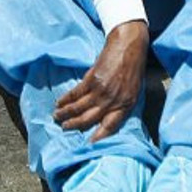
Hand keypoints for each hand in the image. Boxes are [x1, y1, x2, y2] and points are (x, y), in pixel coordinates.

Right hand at [53, 20, 148, 141]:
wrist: (129, 46)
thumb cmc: (134, 68)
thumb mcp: (133, 91)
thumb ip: (120, 104)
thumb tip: (106, 115)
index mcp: (125, 106)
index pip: (110, 127)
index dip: (98, 137)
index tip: (88, 145)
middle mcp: (112, 101)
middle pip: (89, 119)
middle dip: (74, 125)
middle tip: (64, 128)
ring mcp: (101, 91)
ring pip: (79, 107)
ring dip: (66, 113)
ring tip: (57, 117)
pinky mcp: (92, 79)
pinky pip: (76, 93)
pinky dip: (66, 99)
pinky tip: (59, 102)